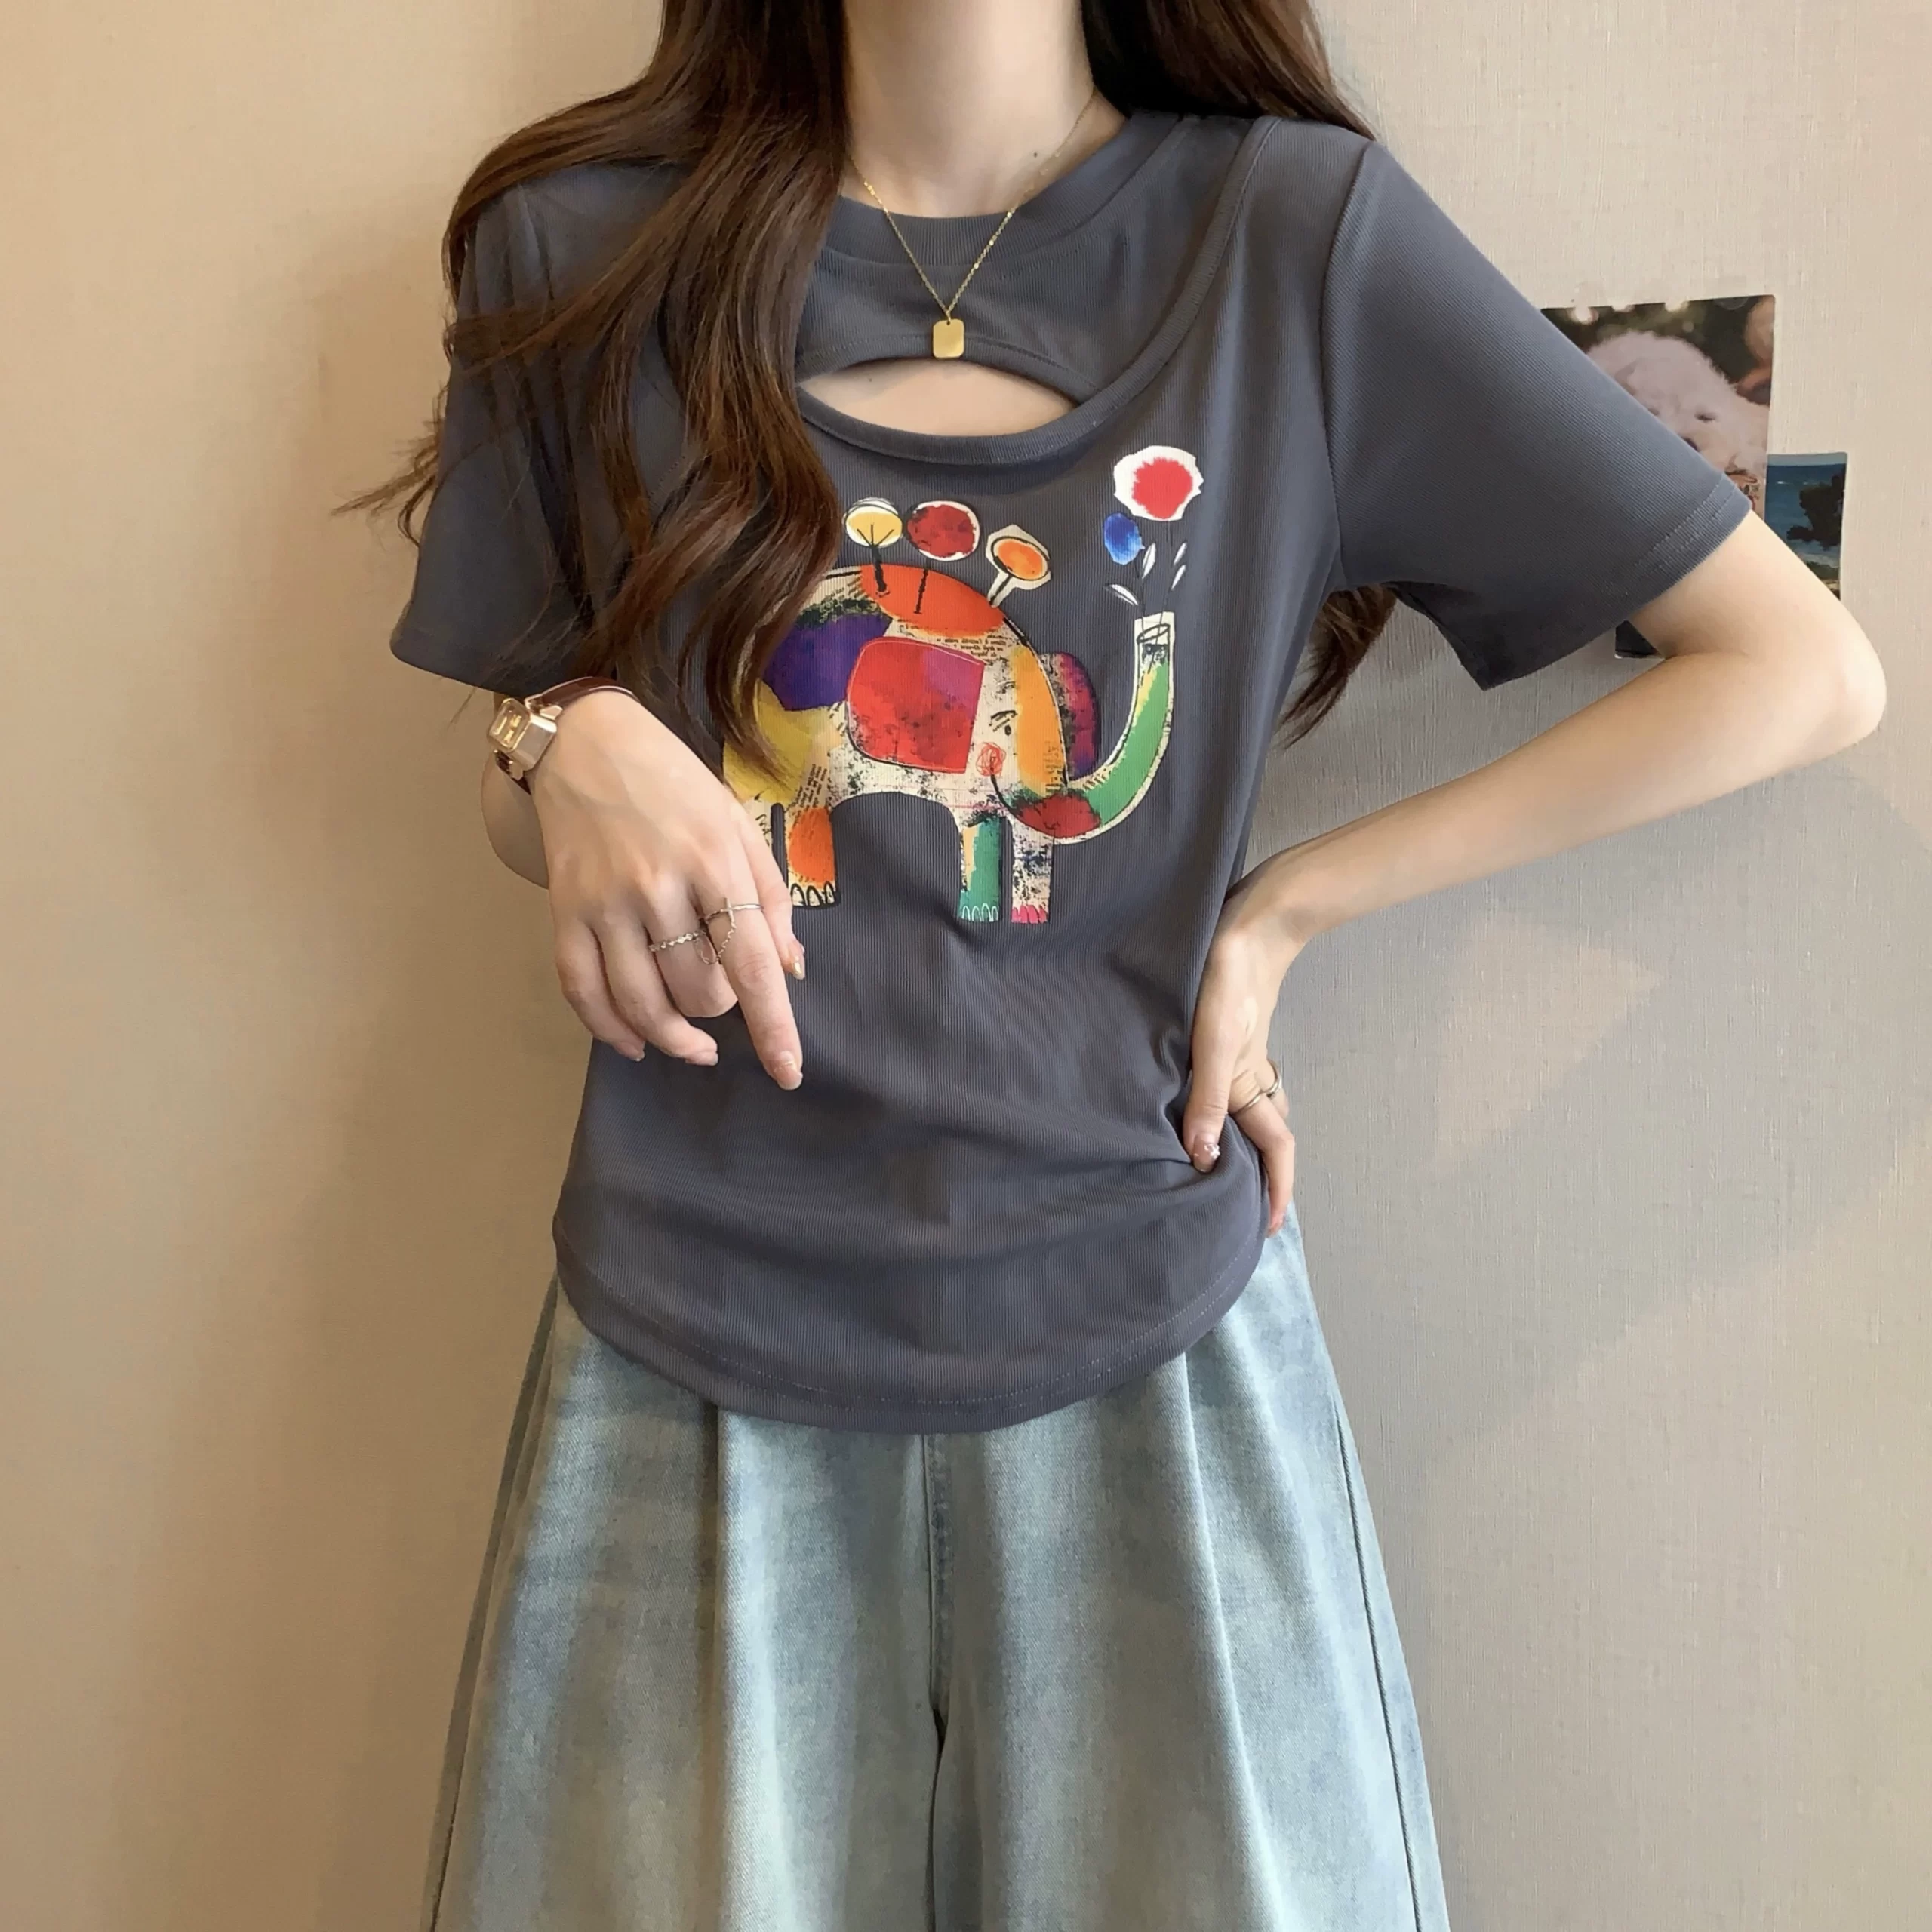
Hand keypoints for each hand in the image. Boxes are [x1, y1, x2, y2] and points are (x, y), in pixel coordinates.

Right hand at [526, 691, 805, 1086]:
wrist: (585, 741)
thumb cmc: (675, 783)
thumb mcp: (737, 824)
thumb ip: (768, 897)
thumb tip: (789, 971)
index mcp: (714, 862)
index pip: (751, 963)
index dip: (773, 1026)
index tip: (788, 1072)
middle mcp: (658, 886)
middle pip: (697, 992)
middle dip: (719, 1010)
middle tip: (721, 992)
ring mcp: (605, 902)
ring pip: (642, 1004)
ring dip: (672, 1039)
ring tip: (691, 1044)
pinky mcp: (563, 911)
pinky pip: (583, 991)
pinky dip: (609, 1030)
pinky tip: (634, 1043)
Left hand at [1183, 881, 1298, 1233]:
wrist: (1251, 920)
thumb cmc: (1231, 978)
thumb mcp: (1214, 1039)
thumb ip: (1207, 1096)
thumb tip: (1201, 1158)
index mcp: (1248, 1082)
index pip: (1274, 1148)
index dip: (1276, 1191)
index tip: (1269, 1229)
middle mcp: (1248, 1073)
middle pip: (1264, 1134)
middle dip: (1262, 1175)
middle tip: (1243, 1210)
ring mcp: (1239, 1052)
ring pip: (1247, 1108)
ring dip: (1241, 1140)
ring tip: (1218, 1170)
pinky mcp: (1226, 1031)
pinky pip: (1228, 1082)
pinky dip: (1219, 1105)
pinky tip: (1194, 1103)